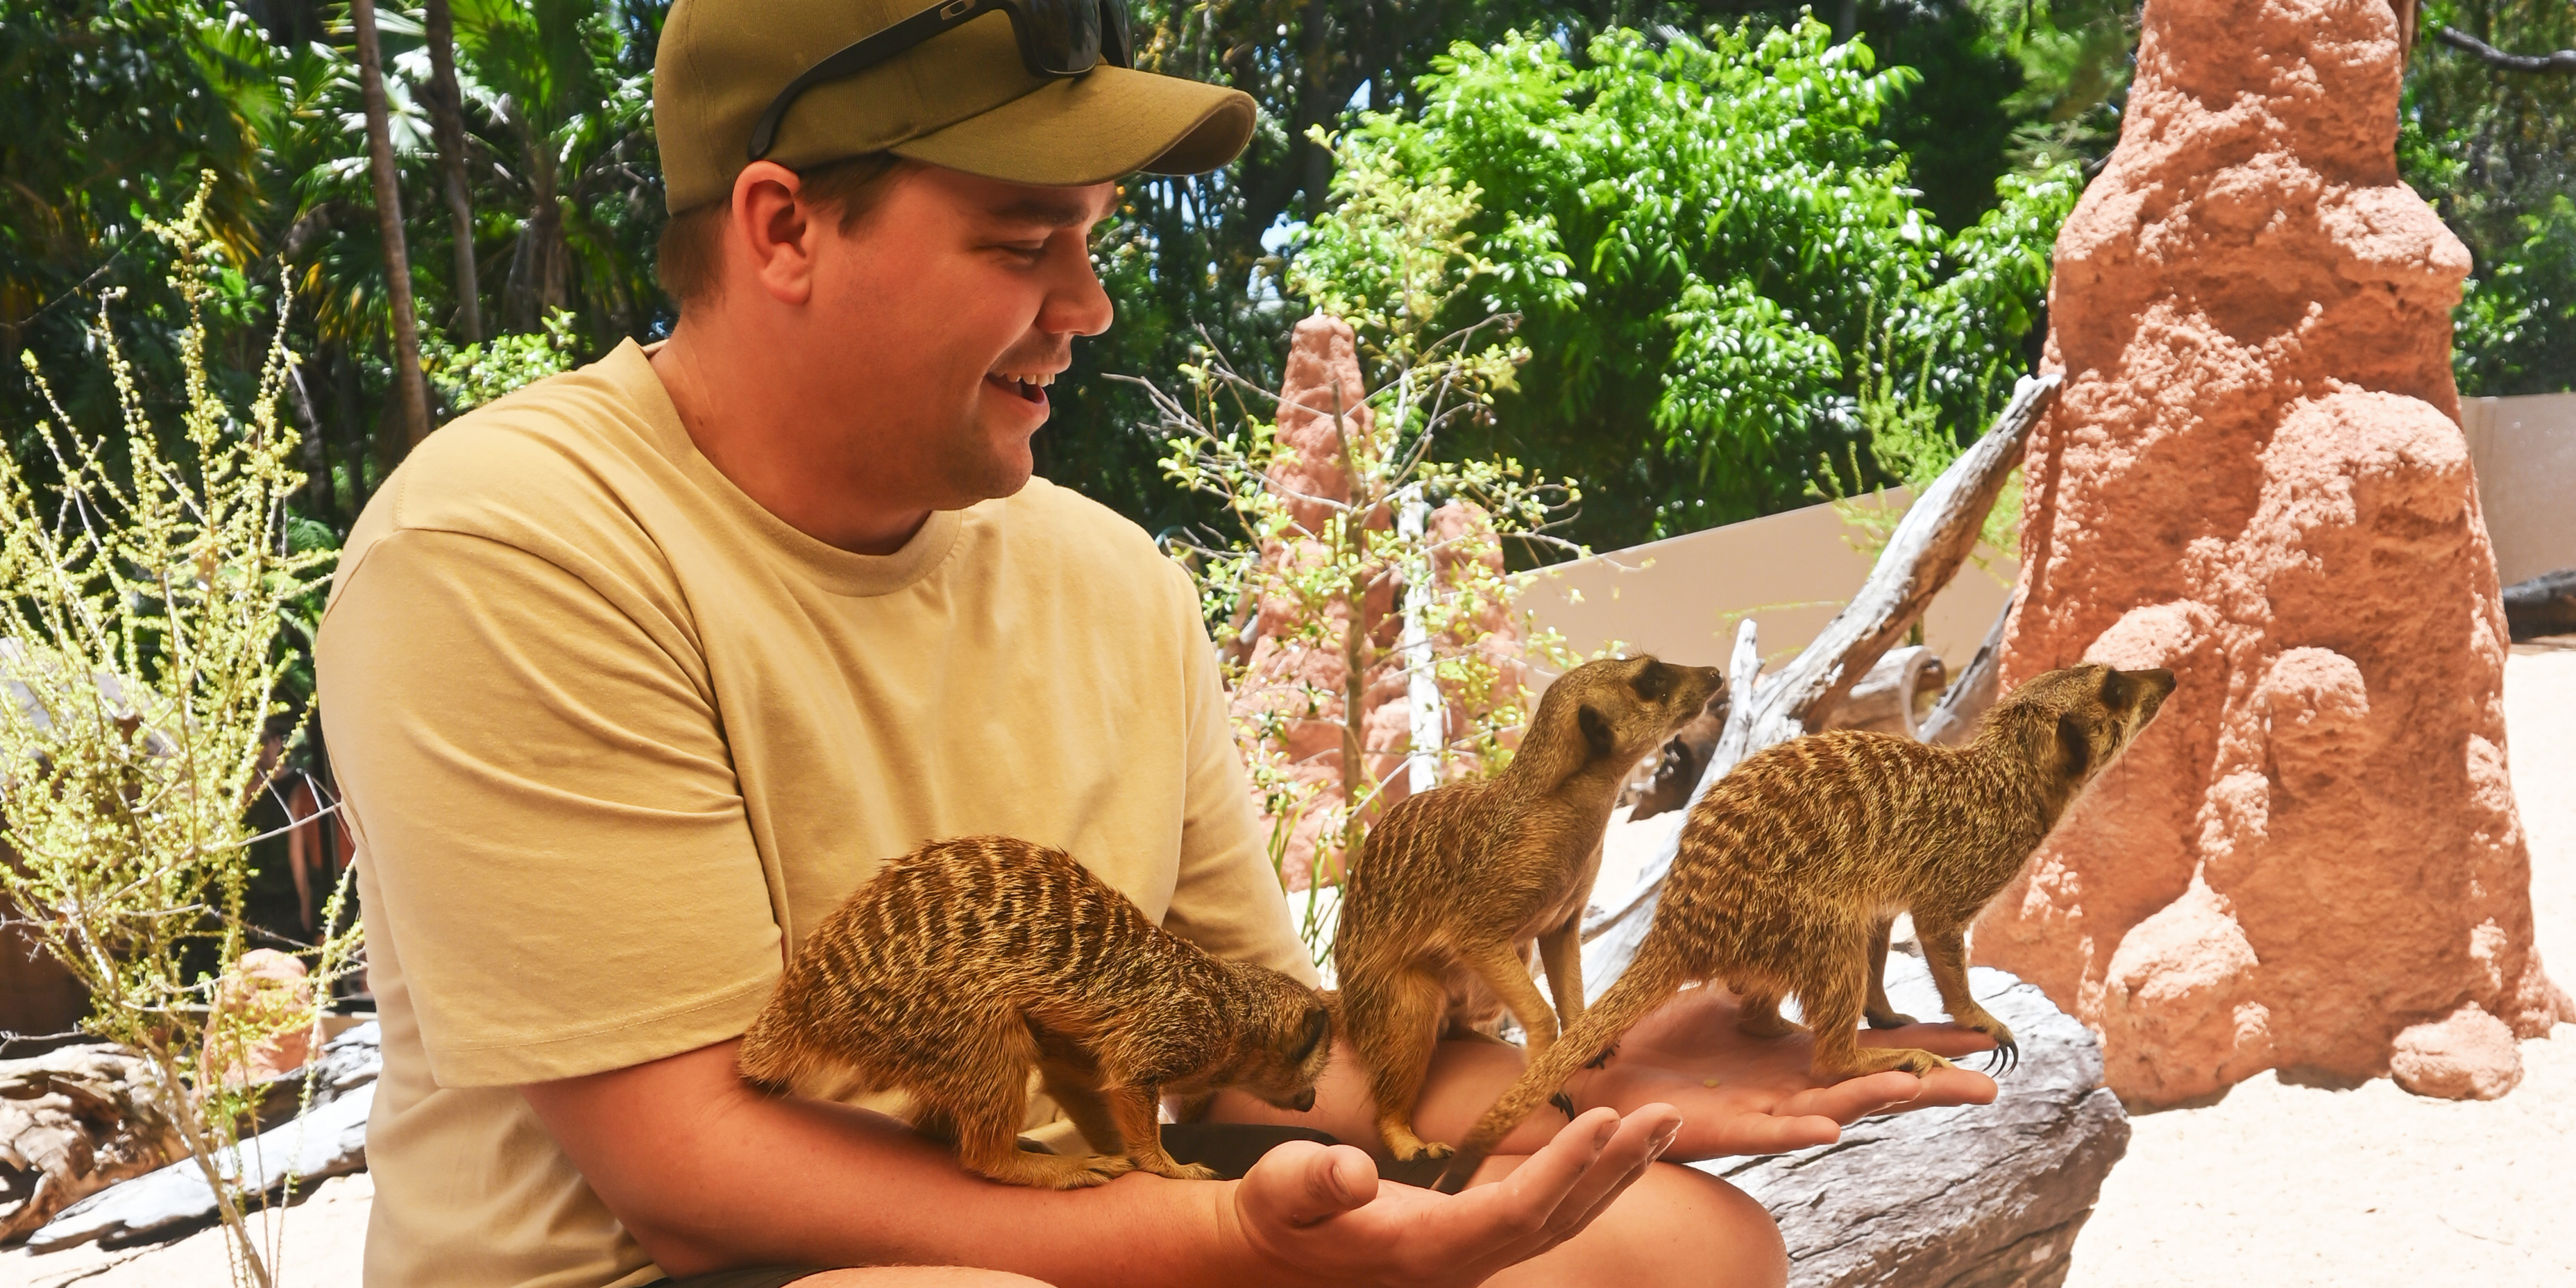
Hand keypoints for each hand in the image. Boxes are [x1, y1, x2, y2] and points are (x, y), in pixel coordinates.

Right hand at [1219, 1104, 1680, 1287]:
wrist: (1274, 1257)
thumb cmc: (1279, 1214)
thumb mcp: (1280, 1190)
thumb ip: (1315, 1181)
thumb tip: (1354, 1172)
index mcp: (1423, 1251)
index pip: (1513, 1212)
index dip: (1563, 1169)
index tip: (1603, 1119)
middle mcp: (1460, 1264)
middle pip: (1558, 1222)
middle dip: (1615, 1169)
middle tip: (1667, 1115)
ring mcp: (1472, 1260)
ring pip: (1561, 1223)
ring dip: (1615, 1174)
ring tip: (1661, 1126)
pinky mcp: (1475, 1245)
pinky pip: (1546, 1217)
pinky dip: (1587, 1181)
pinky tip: (1612, 1148)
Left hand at [1565, 987, 1999, 1159]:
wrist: (1603, 1081)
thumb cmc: (1664, 1042)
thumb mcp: (1729, 998)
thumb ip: (1773, 980)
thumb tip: (1814, 942)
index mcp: (1798, 1055)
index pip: (1875, 1047)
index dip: (1925, 1041)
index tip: (1980, 1030)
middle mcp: (1791, 1088)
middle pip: (1875, 1087)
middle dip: (1930, 1083)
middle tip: (1989, 1082)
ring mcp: (1761, 1113)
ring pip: (1832, 1110)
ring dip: (1879, 1103)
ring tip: (1926, 1092)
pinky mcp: (1721, 1131)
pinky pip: (1765, 1133)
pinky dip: (1798, 1131)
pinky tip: (1832, 1128)